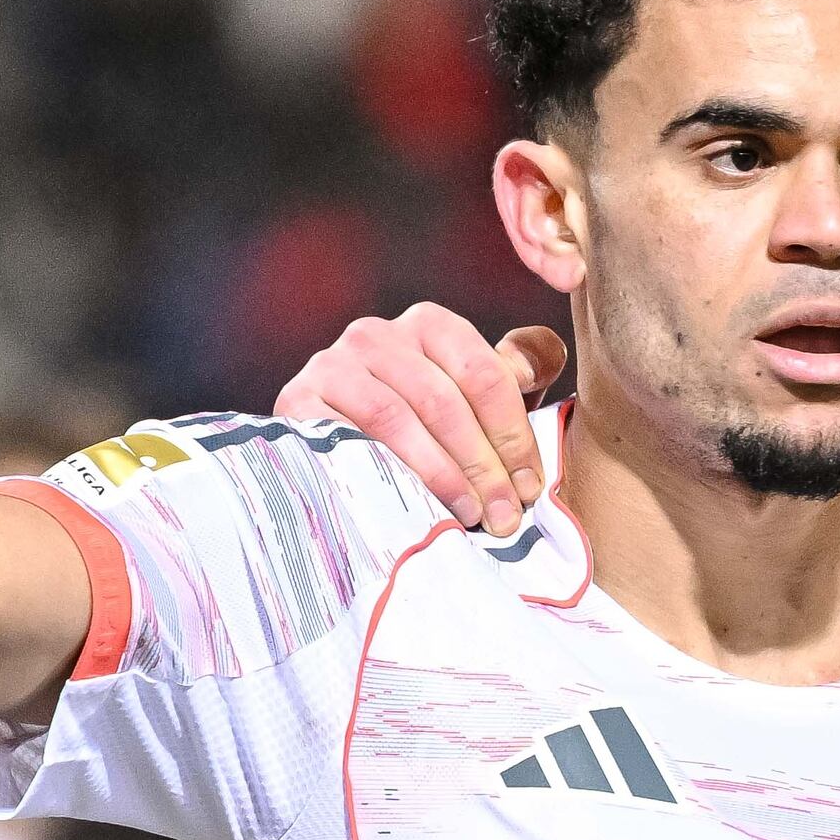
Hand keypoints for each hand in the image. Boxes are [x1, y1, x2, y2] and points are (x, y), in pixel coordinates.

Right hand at [274, 306, 562, 536]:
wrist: (329, 451)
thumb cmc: (418, 427)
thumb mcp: (468, 398)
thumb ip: (510, 375)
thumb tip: (540, 361)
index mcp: (427, 325)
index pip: (483, 373)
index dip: (513, 433)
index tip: (530, 484)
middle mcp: (376, 334)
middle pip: (443, 399)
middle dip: (482, 464)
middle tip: (505, 514)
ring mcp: (333, 363)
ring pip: (398, 419)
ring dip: (441, 474)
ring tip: (469, 515)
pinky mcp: (298, 400)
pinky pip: (350, 438)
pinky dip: (388, 474)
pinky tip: (415, 507)